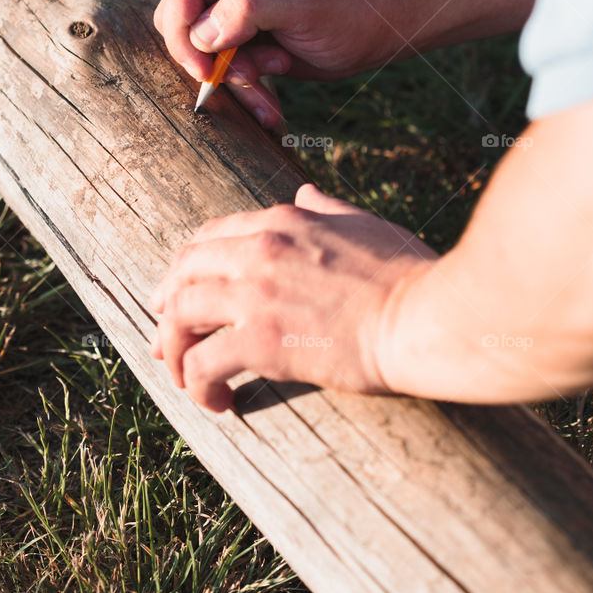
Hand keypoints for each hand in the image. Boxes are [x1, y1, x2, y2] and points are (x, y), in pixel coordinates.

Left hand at [149, 183, 436, 411]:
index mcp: (285, 220)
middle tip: (164, 338)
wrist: (427, 316)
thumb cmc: (409, 274)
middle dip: (165, 305)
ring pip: (179, 314)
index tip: (181, 292)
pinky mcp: (261, 341)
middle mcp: (261, 249)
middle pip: (184, 270)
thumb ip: (327, 208)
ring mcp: (257, 294)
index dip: (188, 266)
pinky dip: (196, 384)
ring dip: (172, 348)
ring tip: (182, 377)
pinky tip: (216, 402)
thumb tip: (305, 191)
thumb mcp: (366, 223)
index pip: (212, 235)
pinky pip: (202, 362)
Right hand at [153, 0, 399, 125]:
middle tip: (254, 74)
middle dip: (211, 58)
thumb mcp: (305, 5)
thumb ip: (250, 9)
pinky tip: (269, 102)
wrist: (371, 29)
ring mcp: (228, 0)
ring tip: (279, 70)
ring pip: (198, 49)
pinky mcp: (235, 30)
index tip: (207, 70)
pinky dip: (242, 86)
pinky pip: (218, 64)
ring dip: (234, 76)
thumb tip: (202, 33)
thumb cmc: (347, 10)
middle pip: (182, 20)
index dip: (185, 33)